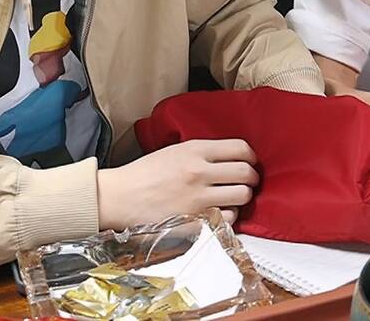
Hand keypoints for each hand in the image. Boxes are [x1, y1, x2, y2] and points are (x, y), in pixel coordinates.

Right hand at [97, 138, 259, 229]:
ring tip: (234, 198)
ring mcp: (197, 198)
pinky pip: (228, 218)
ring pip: (242, 195)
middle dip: (251, 178)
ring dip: (242, 197)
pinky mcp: (194, 220)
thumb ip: (203, 153)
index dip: (250, 157)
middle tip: (246, 182)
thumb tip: (231, 157)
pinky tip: (220, 212)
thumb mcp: (174, 151)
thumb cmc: (144, 174)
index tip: (249, 162)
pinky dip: (229, 216)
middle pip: (246, 172)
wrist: (118, 197)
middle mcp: (199, 172)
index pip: (241, 148)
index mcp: (195, 150)